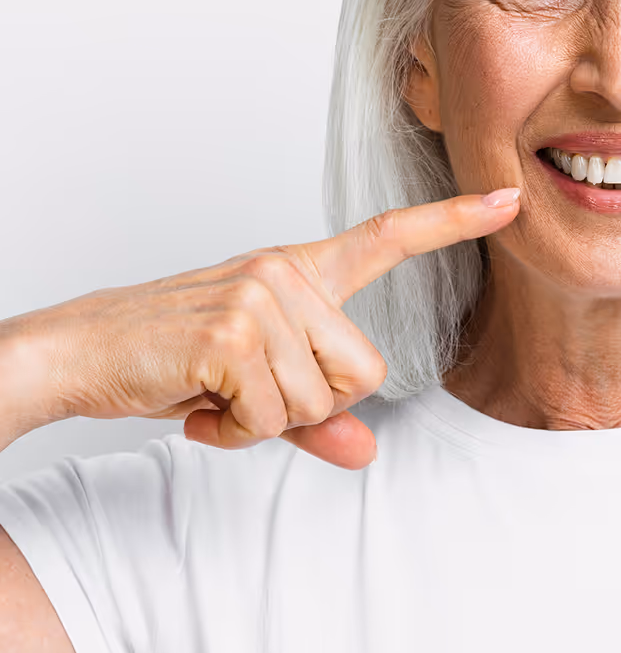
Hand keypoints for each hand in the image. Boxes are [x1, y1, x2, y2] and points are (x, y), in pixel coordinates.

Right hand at [8, 189, 520, 468]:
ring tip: (215, 393)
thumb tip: (368, 452)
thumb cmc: (171, 359)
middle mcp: (287, 273)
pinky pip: (274, 417)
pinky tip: (198, 404)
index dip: (454, 220)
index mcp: (300, 272)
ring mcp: (261, 297)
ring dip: (265, 422)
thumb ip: (317, 417)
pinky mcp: (232, 334)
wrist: (79, 354)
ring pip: (321, 401)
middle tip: (245, 390)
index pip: (389, 237)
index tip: (508, 199)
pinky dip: (235, 432)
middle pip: (367, 371)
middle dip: (311, 404)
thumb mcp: (256, 385)